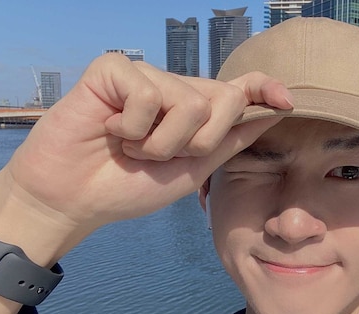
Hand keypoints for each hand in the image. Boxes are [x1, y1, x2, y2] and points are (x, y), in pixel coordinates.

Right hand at [0, 53, 292, 235]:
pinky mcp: (113, 69)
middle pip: (222, 100)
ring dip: (159, 143)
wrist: (73, 200)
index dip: (262, 89)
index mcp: (192, 112)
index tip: (285, 100)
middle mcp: (172, 89)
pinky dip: (132, 128)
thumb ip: (227, 142)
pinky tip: (110, 130)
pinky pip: (147, 96)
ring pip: (187, 103)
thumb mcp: (189, 171)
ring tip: (130, 146)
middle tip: (158, 157)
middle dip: (197, 142)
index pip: (235, 90)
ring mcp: (144, 76)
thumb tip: (269, 114)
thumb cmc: (126, 186)